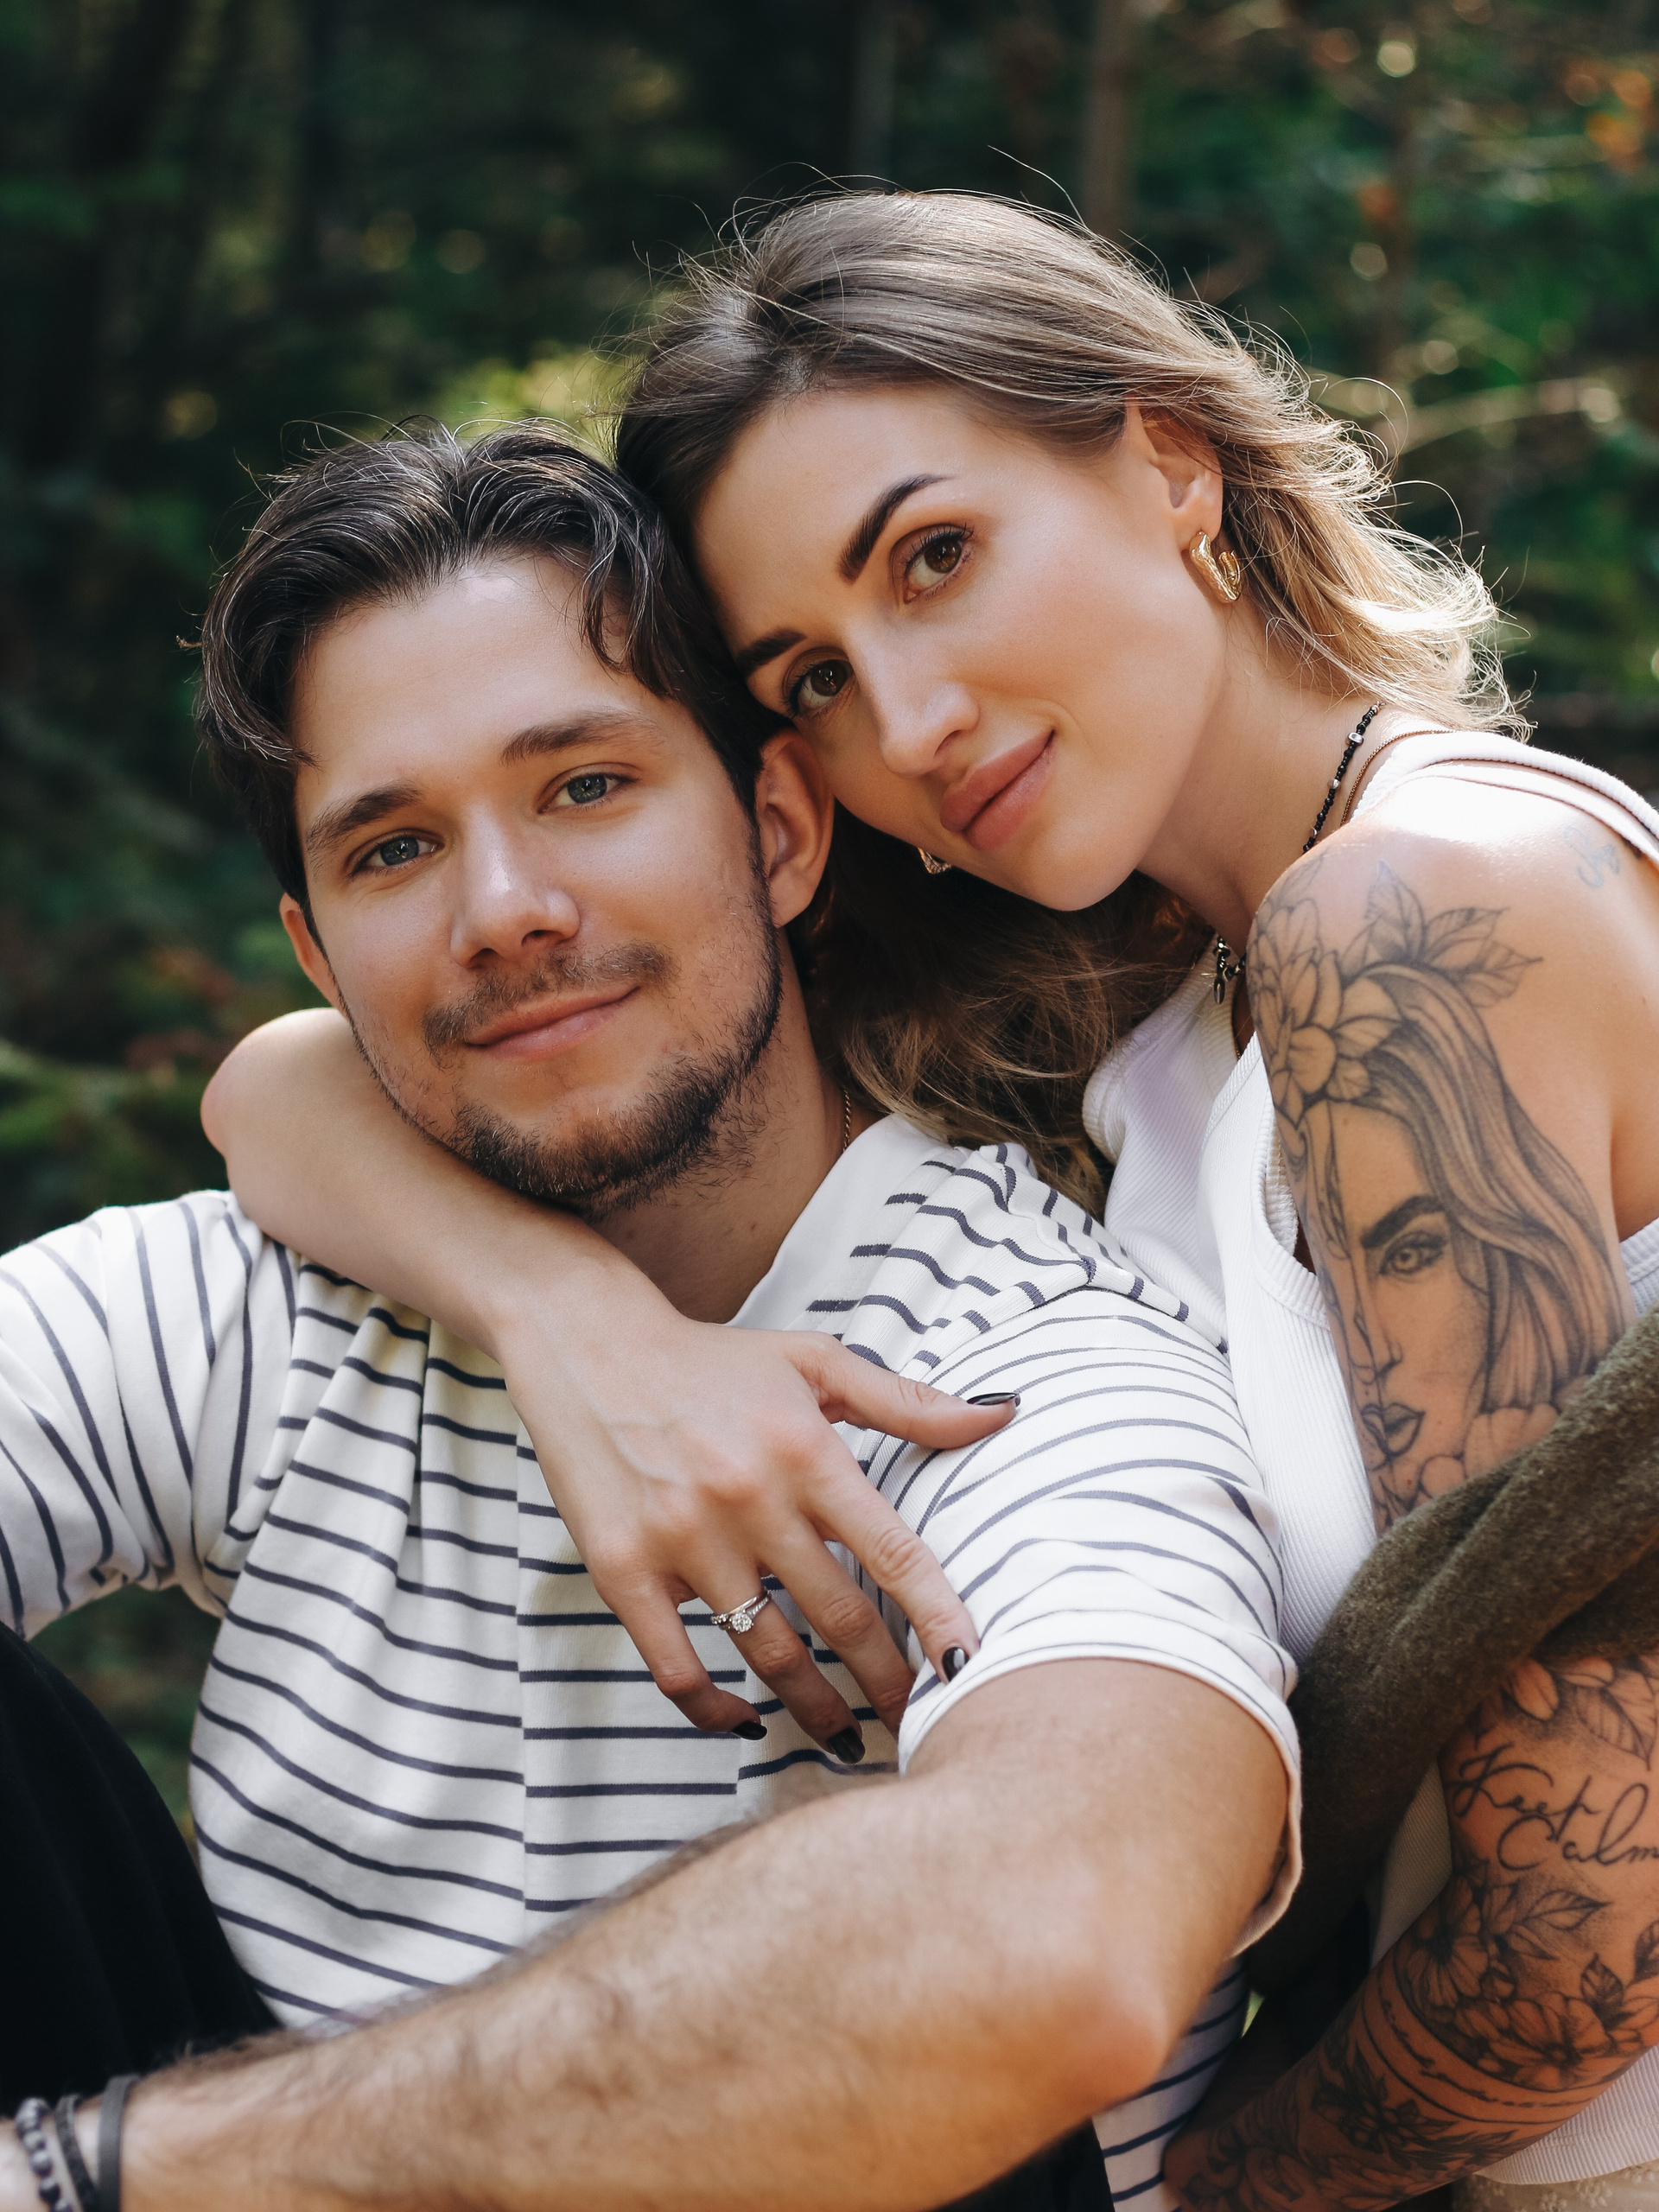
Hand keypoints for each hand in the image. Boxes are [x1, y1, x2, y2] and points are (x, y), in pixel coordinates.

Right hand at [495, 1301, 1014, 1745]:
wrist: (590, 1345)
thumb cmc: (715, 1360)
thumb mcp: (815, 1363)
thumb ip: (907, 1402)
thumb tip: (1000, 1414)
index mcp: (805, 1451)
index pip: (892, 1552)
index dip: (937, 1617)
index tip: (971, 1668)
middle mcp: (749, 1499)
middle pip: (840, 1617)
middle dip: (890, 1682)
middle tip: (923, 1723)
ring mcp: (684, 1540)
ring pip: (769, 1653)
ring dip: (818, 1708)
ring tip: (852, 1737)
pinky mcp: (624, 1571)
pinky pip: (677, 1667)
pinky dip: (715, 1710)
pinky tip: (747, 1721)